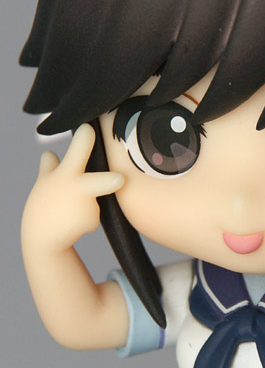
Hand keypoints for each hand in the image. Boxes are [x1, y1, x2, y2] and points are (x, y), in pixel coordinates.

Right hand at [22, 124, 124, 255]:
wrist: (42, 238)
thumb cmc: (45, 205)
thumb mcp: (44, 183)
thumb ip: (50, 168)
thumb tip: (49, 153)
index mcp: (66, 172)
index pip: (77, 149)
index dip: (85, 138)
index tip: (89, 128)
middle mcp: (78, 187)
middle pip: (100, 181)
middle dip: (111, 181)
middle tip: (120, 179)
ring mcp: (86, 205)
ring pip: (98, 196)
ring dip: (96, 199)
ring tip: (85, 201)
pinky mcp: (92, 220)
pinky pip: (97, 213)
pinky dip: (89, 218)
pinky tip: (76, 221)